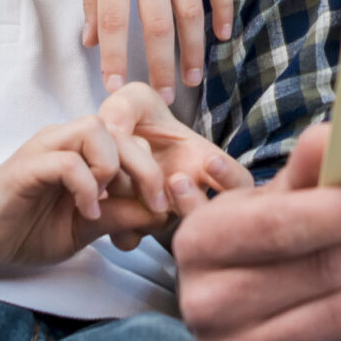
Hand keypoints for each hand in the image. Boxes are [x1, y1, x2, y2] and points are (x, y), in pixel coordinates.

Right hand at [0, 110, 175, 268]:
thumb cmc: (28, 230)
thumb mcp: (87, 227)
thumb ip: (120, 216)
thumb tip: (161, 212)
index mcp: (81, 151)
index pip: (129, 138)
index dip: (151, 168)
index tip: (160, 205)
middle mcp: (64, 140)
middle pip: (119, 128)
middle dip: (146, 167)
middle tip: (155, 203)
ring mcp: (45, 148)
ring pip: (95, 129)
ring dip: (113, 166)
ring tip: (108, 202)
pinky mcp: (27, 165)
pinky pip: (67, 160)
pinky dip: (86, 186)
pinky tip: (87, 211)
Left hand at [70, 0, 236, 99]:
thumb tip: (91, 42)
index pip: (116, 23)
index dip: (116, 59)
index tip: (116, 89)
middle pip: (158, 25)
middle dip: (159, 66)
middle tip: (161, 98)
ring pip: (191, 9)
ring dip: (193, 49)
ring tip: (192, 79)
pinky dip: (222, 9)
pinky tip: (221, 35)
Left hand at [97, 82, 255, 242]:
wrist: (101, 150)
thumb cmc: (131, 122)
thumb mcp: (133, 101)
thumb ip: (127, 108)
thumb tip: (115, 132)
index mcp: (202, 164)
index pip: (239, 181)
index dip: (231, 177)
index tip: (211, 162)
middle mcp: (189, 196)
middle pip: (207, 217)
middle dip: (193, 202)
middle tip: (176, 179)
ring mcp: (162, 216)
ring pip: (167, 228)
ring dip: (152, 214)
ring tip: (135, 193)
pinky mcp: (131, 229)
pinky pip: (131, 239)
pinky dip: (122, 228)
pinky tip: (112, 210)